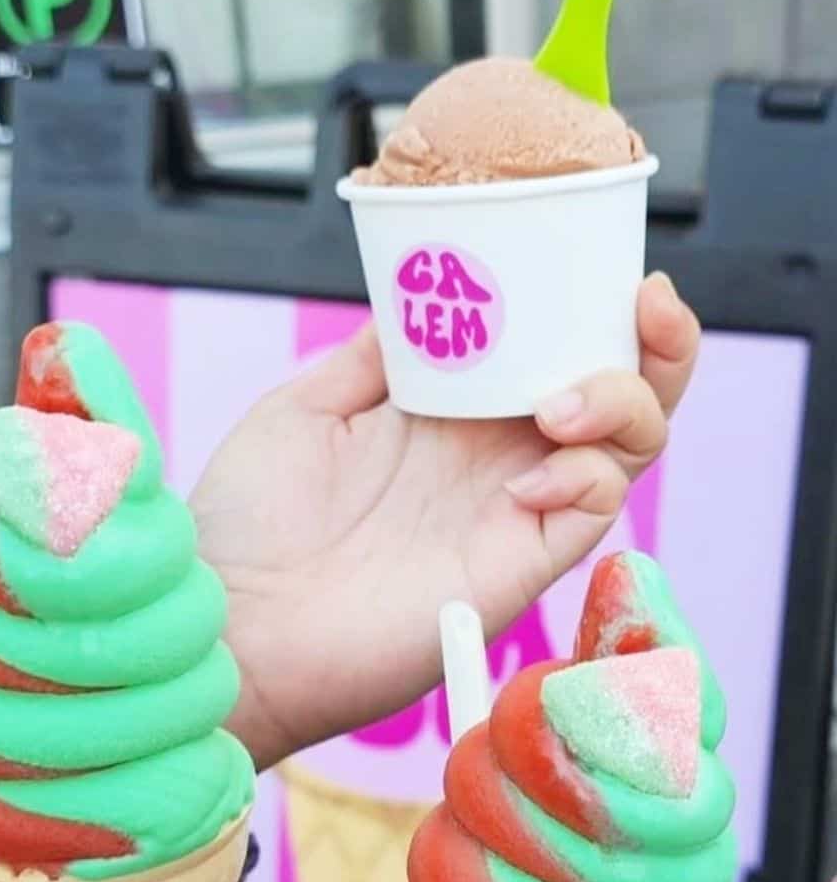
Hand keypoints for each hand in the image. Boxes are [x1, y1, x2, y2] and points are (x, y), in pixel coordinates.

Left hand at [187, 273, 699, 769]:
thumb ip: (373, 357)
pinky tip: (525, 477)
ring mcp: (510, 510)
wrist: (225, 621)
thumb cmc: (244, 526)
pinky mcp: (515, 567)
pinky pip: (596, 508)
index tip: (603, 260)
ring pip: (630, 444)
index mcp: (447, 414)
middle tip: (644, 301)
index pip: (550, 349)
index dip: (592, 305)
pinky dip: (586, 476)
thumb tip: (423, 291)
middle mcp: (492, 456)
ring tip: (560, 401)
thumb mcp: (302, 411)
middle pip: (618, 390)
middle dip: (656, 341)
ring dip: (625, 401)